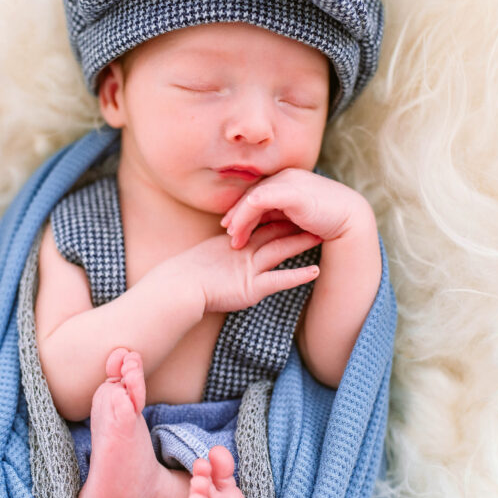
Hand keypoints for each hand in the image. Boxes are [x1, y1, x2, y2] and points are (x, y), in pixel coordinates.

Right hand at [167, 220, 321, 313]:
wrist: (176, 288)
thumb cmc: (187, 277)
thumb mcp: (208, 259)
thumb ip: (223, 254)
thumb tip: (232, 249)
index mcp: (235, 244)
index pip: (261, 226)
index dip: (280, 216)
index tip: (297, 208)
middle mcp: (244, 253)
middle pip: (274, 233)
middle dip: (295, 223)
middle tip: (315, 213)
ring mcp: (248, 269)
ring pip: (279, 250)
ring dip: (300, 242)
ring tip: (322, 235)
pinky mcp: (251, 288)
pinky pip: (278, 280)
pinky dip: (297, 275)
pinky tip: (315, 272)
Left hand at [220, 168, 371, 248]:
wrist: (350, 217)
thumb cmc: (325, 217)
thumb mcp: (296, 214)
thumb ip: (279, 214)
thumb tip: (260, 223)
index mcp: (287, 180)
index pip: (257, 192)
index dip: (241, 209)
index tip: (231, 226)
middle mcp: (285, 177)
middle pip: (251, 193)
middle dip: (236, 214)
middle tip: (227, 232)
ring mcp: (288, 182)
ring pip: (251, 197)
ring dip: (238, 218)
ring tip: (232, 237)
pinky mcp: (290, 192)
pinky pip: (258, 201)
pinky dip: (245, 215)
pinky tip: (238, 229)